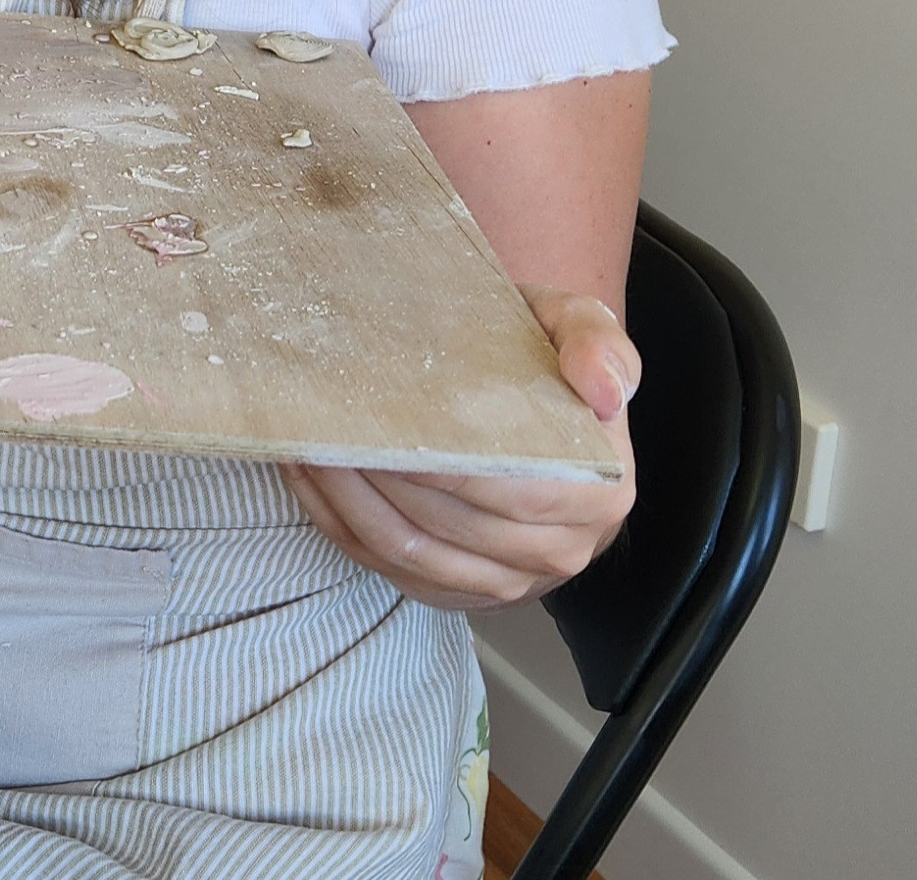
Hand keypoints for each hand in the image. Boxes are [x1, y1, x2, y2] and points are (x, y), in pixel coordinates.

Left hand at [284, 286, 640, 610]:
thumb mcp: (578, 325)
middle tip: (329, 433)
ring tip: (310, 451)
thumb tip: (606, 389)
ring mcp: (510, 579)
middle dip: (379, 480)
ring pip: (412, 553)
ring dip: (349, 505)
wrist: (539, 409)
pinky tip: (313, 481)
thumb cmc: (548, 361)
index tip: (383, 425)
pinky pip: (391, 570)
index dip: (439, 464)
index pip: (509, 490)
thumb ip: (596, 342)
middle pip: (449, 526)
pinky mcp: (462, 591)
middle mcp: (562, 548)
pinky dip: (342, 528)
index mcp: (599, 491)